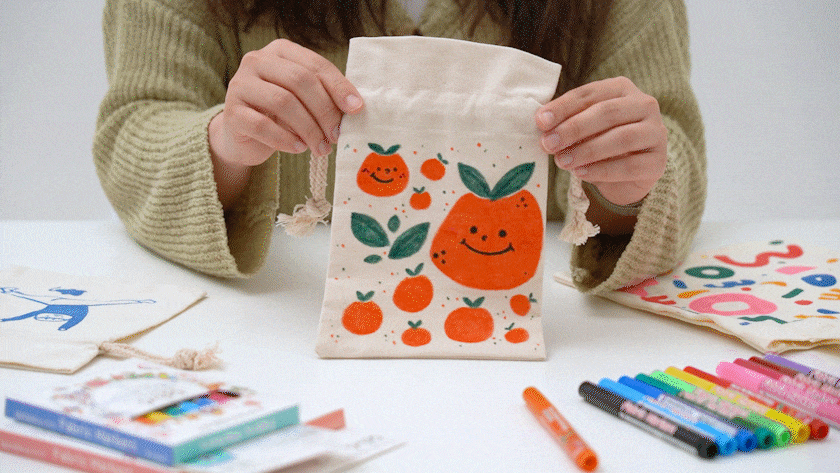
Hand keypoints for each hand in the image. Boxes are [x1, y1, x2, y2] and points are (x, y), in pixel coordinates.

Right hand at [209, 39, 363, 206]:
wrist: (243, 137)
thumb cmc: (280, 115)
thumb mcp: (304, 100)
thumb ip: (324, 96)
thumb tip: (354, 107)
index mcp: (280, 51)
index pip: (315, 65)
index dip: (338, 87)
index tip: (356, 109)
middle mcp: (257, 61)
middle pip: (299, 80)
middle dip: (324, 110)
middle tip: (336, 135)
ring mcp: (240, 84)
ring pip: (283, 102)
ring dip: (309, 128)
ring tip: (322, 148)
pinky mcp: (231, 112)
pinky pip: (262, 125)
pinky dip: (285, 139)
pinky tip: (299, 148)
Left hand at [536, 76, 666, 205]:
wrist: (629, 175)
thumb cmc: (601, 142)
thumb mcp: (584, 128)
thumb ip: (567, 122)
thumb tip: (542, 123)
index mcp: (622, 89)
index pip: (590, 94)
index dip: (564, 107)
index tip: (540, 121)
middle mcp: (644, 105)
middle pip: (607, 113)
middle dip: (574, 128)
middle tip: (548, 144)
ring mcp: (656, 132)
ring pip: (621, 138)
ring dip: (587, 151)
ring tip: (562, 162)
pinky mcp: (658, 161)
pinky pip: (630, 165)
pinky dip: (602, 170)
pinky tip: (581, 173)